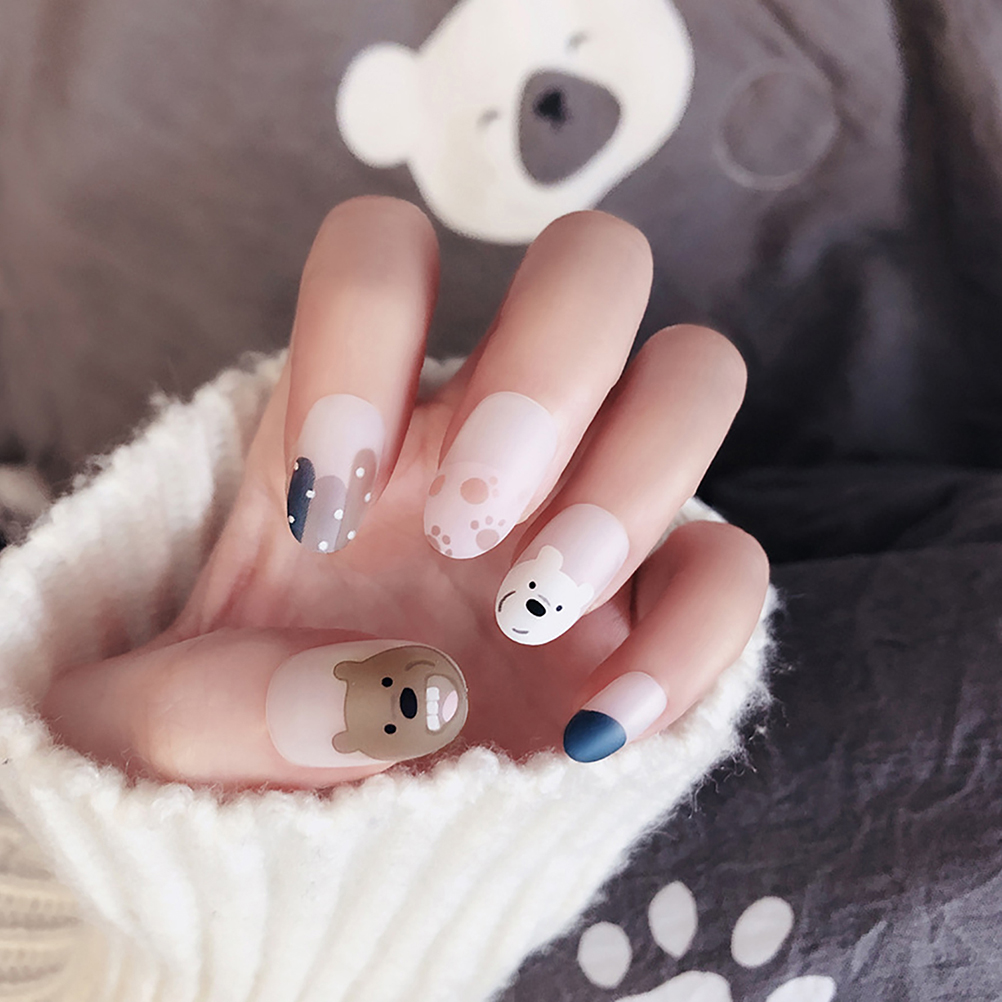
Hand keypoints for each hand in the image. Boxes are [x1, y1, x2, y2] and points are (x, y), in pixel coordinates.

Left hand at [41, 197, 768, 789]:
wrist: (333, 851)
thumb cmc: (235, 761)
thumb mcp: (148, 736)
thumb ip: (191, 712)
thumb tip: (370, 700)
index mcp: (364, 419)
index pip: (388, 257)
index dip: (362, 339)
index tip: (322, 510)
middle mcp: (497, 437)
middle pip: (594, 264)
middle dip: (547, 372)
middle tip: (467, 523)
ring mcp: (594, 513)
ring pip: (694, 378)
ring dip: (630, 486)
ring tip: (530, 614)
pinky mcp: (663, 613)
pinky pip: (731, 571)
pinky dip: (686, 643)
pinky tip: (593, 728)